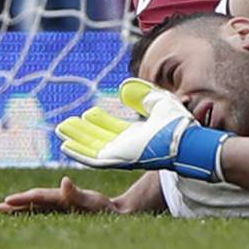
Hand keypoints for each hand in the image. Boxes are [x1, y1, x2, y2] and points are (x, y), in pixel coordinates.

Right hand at [0, 178, 125, 215]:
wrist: (118, 212)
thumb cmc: (106, 210)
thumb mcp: (95, 203)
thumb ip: (78, 195)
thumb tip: (63, 181)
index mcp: (62, 197)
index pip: (38, 197)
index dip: (22, 199)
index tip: (5, 202)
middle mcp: (58, 200)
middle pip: (30, 202)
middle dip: (10, 206)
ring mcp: (58, 207)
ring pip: (32, 208)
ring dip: (15, 211)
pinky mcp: (61, 214)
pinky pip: (39, 215)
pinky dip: (26, 216)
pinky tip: (16, 221)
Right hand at [56, 78, 229, 180]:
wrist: (185, 139)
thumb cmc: (177, 123)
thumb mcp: (158, 102)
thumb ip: (142, 94)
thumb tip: (123, 88)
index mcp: (137, 135)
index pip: (113, 129)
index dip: (99, 122)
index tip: (88, 113)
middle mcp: (126, 146)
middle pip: (99, 139)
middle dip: (82, 132)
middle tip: (66, 124)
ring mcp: (121, 155)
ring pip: (92, 148)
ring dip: (77, 140)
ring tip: (62, 131)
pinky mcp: (118, 161)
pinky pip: (94, 159)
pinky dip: (80, 152)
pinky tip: (67, 145)